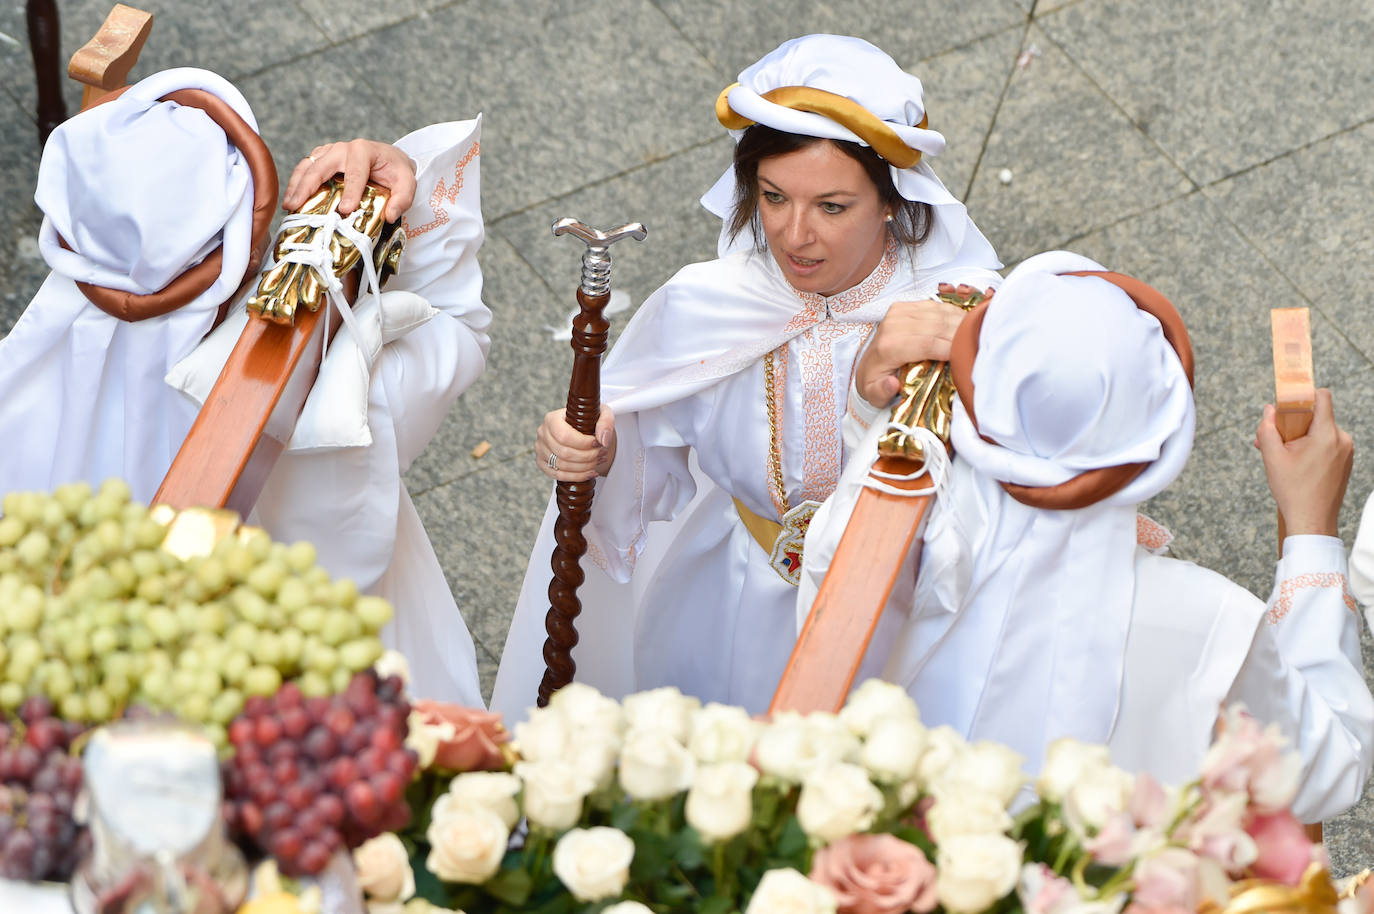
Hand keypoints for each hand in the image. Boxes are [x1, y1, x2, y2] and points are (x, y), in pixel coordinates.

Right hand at [283, 138, 416, 220]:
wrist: (389, 159)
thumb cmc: (395, 170)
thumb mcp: (407, 183)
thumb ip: (402, 198)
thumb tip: (390, 215)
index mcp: (364, 151)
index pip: (355, 172)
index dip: (350, 191)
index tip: (344, 210)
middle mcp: (343, 148)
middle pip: (321, 166)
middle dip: (308, 186)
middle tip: (296, 206)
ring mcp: (330, 152)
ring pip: (308, 165)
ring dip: (296, 185)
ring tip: (288, 205)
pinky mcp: (322, 158)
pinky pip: (305, 168)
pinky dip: (296, 183)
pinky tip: (292, 199)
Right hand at [535, 406, 616, 480]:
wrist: (582, 429)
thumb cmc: (590, 420)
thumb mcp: (602, 414)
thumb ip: (605, 422)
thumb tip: (603, 440)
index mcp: (552, 419)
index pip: (565, 436)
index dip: (583, 444)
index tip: (598, 444)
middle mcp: (543, 433)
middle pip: (564, 453)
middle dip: (588, 456)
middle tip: (602, 453)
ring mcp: (540, 449)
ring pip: (562, 466)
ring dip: (585, 467)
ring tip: (598, 461)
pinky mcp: (542, 463)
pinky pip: (558, 475)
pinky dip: (577, 476)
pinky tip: (590, 473)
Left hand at [854, 298, 968, 405]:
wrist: (865, 366)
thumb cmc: (875, 383)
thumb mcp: (874, 396)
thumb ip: (881, 392)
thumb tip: (892, 384)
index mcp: (887, 346)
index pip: (927, 343)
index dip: (951, 348)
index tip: (969, 357)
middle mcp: (893, 324)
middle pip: (937, 325)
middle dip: (961, 335)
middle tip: (979, 346)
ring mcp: (899, 312)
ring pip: (940, 313)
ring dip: (961, 323)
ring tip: (976, 336)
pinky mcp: (906, 305)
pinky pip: (937, 305)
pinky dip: (954, 314)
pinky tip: (965, 326)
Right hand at [1255, 388, 1352, 536]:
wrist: (1312, 521)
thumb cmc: (1293, 491)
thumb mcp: (1272, 457)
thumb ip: (1267, 428)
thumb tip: (1269, 410)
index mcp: (1326, 435)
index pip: (1322, 397)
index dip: (1303, 394)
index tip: (1287, 402)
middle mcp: (1342, 440)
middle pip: (1317, 416)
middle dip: (1294, 423)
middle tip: (1273, 439)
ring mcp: (1346, 451)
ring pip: (1321, 431)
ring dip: (1300, 437)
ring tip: (1282, 456)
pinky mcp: (1346, 461)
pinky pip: (1327, 444)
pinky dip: (1311, 447)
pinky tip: (1295, 463)